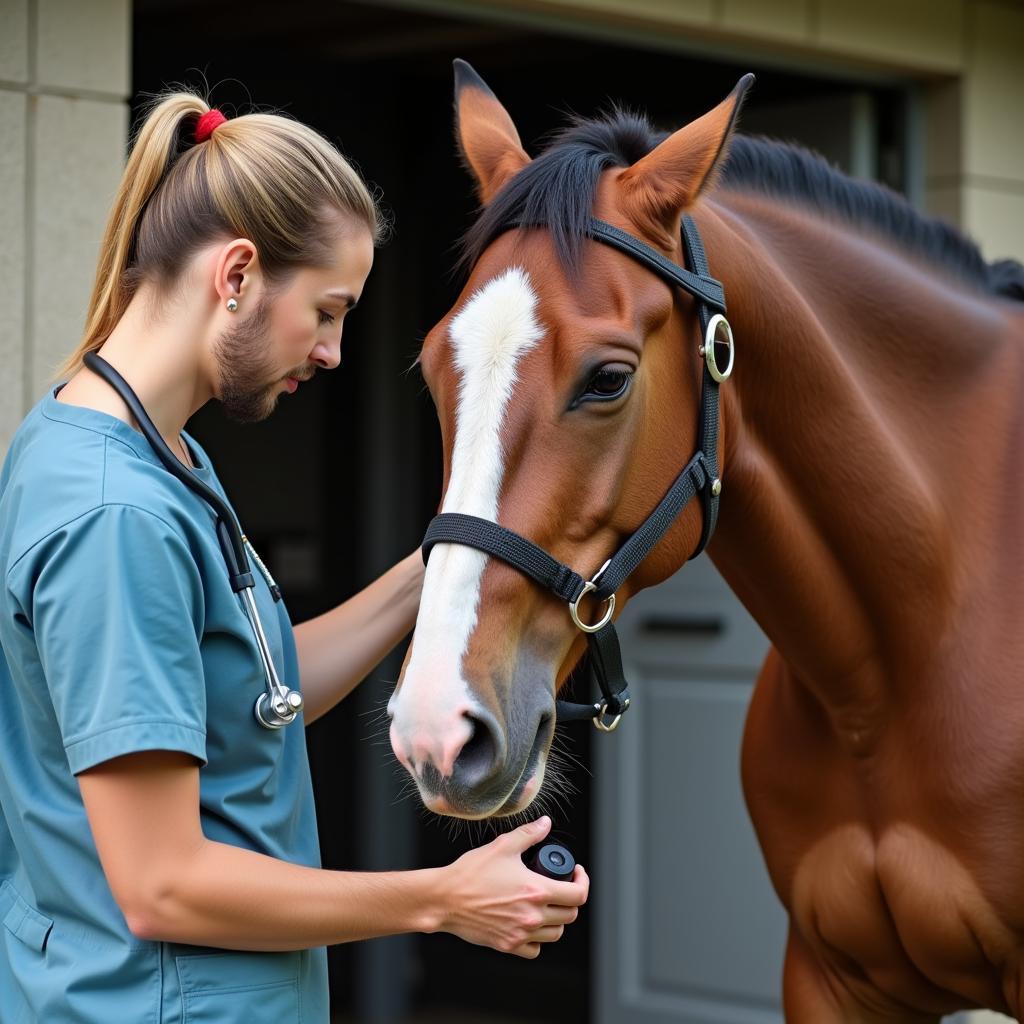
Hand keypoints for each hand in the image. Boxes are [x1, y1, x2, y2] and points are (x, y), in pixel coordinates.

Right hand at [435, 816, 589, 958]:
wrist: (444, 899)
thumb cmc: (471, 873)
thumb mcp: (502, 846)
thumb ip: (529, 834)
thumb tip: (546, 823)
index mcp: (536, 891)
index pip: (577, 895)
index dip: (582, 881)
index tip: (576, 872)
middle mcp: (532, 916)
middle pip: (570, 915)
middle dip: (570, 899)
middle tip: (561, 887)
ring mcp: (520, 934)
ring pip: (555, 934)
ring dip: (556, 919)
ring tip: (547, 904)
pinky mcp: (507, 945)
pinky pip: (534, 949)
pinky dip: (537, 939)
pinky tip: (529, 923)